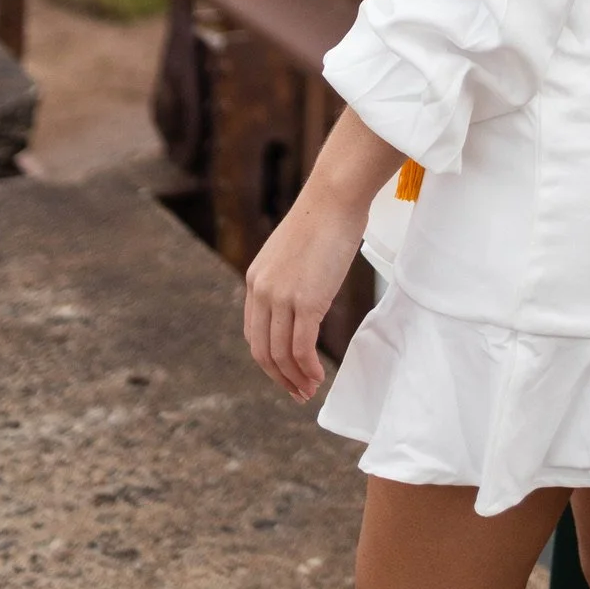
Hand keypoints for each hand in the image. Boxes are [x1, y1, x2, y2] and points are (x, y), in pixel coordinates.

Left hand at [243, 181, 368, 401]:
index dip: (269, 360)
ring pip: (281, 354)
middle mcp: (261, 291)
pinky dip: (308, 369)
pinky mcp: (306, 301)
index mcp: (255, 279)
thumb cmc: (325, 217)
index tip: (287, 372)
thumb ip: (291, 279)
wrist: (335, 196)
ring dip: (295, 378)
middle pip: (262, 350)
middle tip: (297, 392)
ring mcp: (281, 297)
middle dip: (279, 377)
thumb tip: (306, 300)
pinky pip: (301, 348)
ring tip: (310, 390)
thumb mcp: (295, 253)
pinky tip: (319, 377)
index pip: (254, 333)